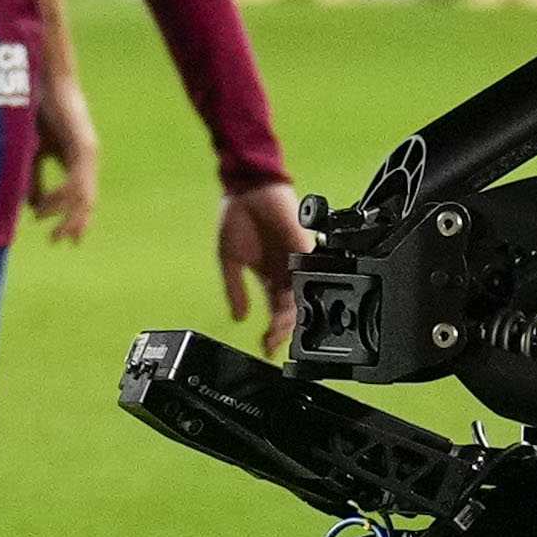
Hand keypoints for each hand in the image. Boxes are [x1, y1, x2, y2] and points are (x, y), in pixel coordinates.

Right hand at [31, 79, 104, 249]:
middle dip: (74, 224)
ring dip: (68, 216)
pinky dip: (62, 197)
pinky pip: (76, 180)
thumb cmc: (36, 108)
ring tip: (55, 231)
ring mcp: (87, 153)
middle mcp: (85, 159)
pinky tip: (46, 208)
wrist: (44, 77)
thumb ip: (33, 177)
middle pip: (87, 201)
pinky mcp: (82, 146)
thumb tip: (31, 206)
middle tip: (60, 242)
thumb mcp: (32, 150)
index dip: (72, 218)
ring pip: (84, 195)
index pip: (79, 196)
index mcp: (74, 159)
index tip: (62, 238)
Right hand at [217, 178, 316, 329]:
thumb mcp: (229, 259)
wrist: (247, 187)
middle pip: (291, 309)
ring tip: (281, 331)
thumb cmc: (236, 217)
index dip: (273, 331)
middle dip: (283, 329)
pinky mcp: (303, 246)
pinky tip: (295, 308)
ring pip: (301, 296)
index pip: (275, 312)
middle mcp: (286, 272)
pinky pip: (307, 273)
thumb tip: (239, 318)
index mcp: (270, 277)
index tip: (267, 348)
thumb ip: (235, 289)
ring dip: (292, 316)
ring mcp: (296, 260)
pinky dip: (303, 291)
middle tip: (275, 342)